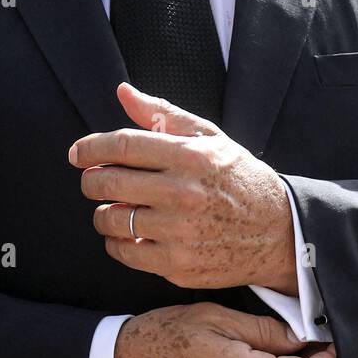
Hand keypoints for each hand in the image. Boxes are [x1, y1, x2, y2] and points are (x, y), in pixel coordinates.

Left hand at [69, 83, 296, 289]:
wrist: (279, 232)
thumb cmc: (238, 178)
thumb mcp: (210, 138)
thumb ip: (163, 115)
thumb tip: (124, 92)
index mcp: (189, 156)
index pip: (122, 145)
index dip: (91, 147)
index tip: (78, 153)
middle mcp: (182, 193)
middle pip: (108, 183)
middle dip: (90, 180)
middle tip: (92, 180)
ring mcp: (179, 233)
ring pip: (111, 220)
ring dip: (103, 213)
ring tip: (114, 208)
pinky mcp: (177, 265)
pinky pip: (125, 252)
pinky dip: (117, 242)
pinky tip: (128, 234)